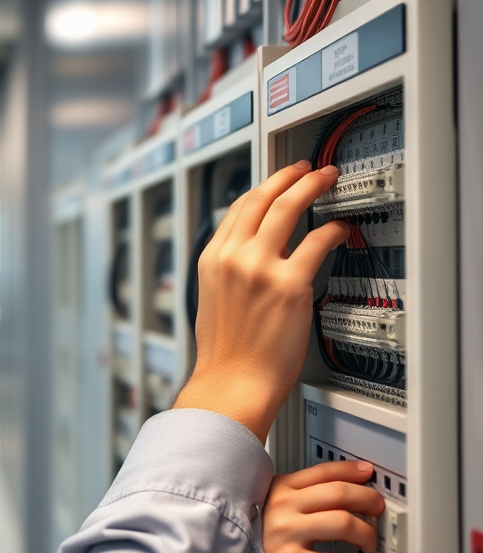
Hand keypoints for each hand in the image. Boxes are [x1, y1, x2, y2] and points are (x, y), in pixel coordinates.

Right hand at [173, 160, 348, 442]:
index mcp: (212, 260)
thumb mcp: (213, 300)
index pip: (238, 208)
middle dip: (289, 176)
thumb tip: (256, 254)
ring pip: (288, 208)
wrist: (232, 383)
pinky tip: (340, 230)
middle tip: (308, 169)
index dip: (263, 188)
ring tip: (327, 180)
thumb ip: (230, 271)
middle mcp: (233, 257)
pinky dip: (332, 230)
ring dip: (312, 187)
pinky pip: (317, 242)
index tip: (279, 181)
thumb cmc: (226, 354)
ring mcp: (260, 268)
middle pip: (263, 198)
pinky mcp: (289, 285)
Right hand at [249, 461, 385, 552]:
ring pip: (342, 523)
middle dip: (368, 500)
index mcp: (278, 488)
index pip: (322, 472)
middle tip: (376, 509)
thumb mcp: (264, 505)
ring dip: (365, 534)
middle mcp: (283, 506)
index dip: (351, 471)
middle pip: (338, 493)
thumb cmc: (246, 539)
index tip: (368, 473)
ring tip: (367, 543)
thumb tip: (336, 494)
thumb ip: (294, 498)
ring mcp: (287, 533)